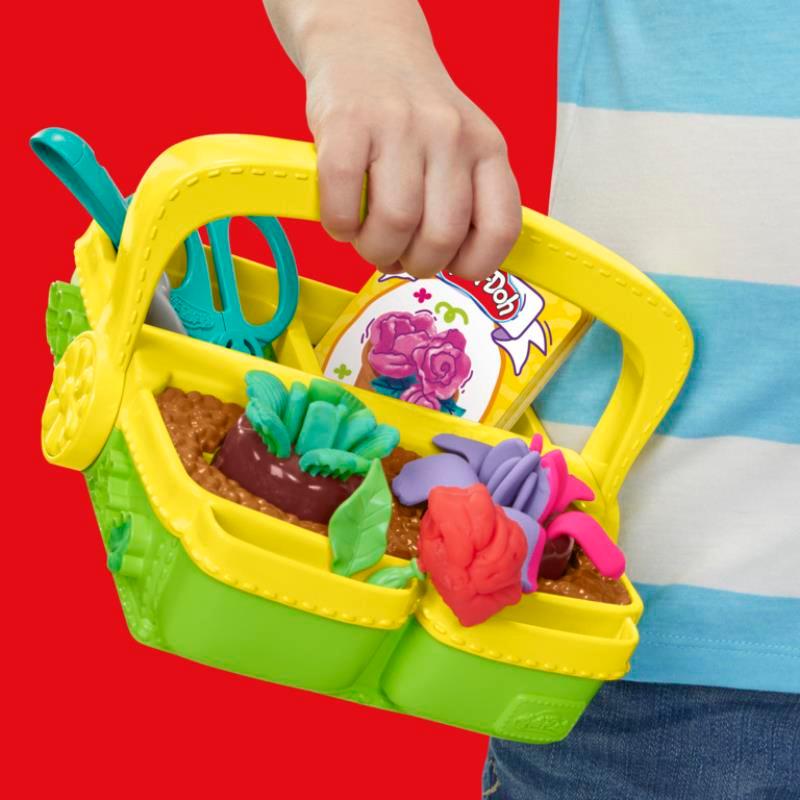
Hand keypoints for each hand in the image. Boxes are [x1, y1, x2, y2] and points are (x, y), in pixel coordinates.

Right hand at [296, 5, 520, 279]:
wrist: (366, 42)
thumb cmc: (412, 116)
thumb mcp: (461, 148)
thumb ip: (463, 202)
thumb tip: (440, 265)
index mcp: (487, 148)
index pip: (500, 228)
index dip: (474, 265)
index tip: (450, 266)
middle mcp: (450, 135)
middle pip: (441, 236)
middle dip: (416, 264)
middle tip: (399, 255)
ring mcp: (399, 126)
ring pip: (395, 223)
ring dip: (375, 249)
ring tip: (367, 239)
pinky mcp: (346, 123)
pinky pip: (345, 202)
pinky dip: (340, 226)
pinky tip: (342, 218)